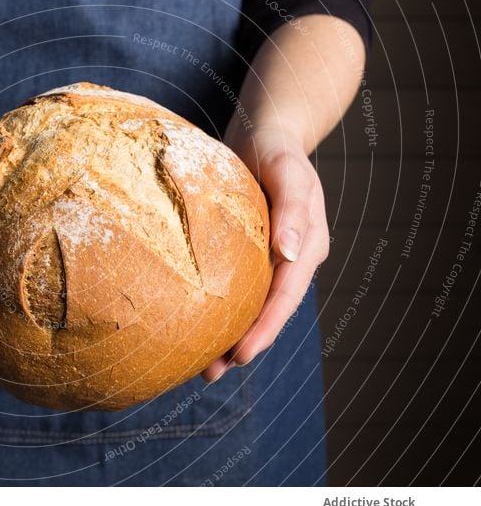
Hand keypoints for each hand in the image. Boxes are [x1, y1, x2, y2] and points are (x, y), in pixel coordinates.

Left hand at [202, 127, 329, 381]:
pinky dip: (222, 308)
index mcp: (307, 245)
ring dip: (232, 333)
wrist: (265, 133)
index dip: (265, 328)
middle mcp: (291, 257)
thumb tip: (289, 252)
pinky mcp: (251, 251)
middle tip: (213, 372)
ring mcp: (272, 256)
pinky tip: (198, 323)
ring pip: (254, 304)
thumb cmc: (276, 149)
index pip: (286, 296)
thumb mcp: (287, 171)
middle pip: (270, 310)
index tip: (241, 355)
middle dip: (245, 343)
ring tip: (204, 365)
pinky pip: (239, 286)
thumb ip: (291, 209)